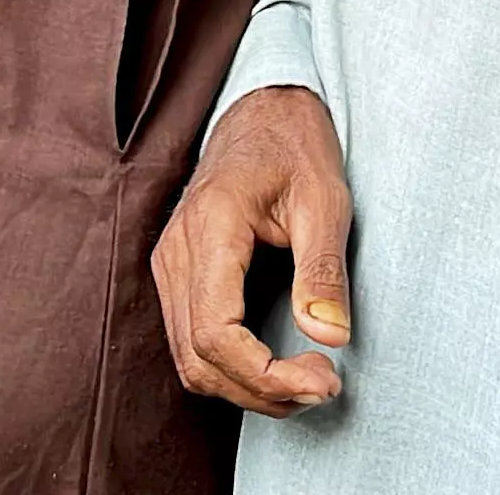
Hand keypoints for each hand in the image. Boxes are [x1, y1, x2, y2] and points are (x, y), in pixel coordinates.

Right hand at [153, 86, 354, 416]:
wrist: (262, 109)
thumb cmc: (295, 146)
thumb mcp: (325, 199)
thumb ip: (323, 270)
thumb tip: (331, 338)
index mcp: (211, 226)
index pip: (218, 332)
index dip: (267, 375)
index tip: (323, 382)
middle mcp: (176, 250)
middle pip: (199, 358)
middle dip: (262, 391)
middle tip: (325, 385)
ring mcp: (169, 262)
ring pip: (189, 359)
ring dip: (246, 387)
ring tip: (305, 380)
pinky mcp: (176, 272)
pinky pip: (189, 340)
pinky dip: (231, 368)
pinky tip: (276, 364)